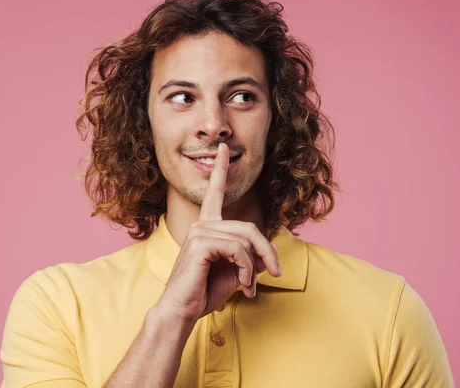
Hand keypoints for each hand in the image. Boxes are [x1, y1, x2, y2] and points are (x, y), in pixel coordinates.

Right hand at [157, 143, 281, 323]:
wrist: (183, 311)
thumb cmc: (205, 292)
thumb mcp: (236, 273)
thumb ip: (252, 257)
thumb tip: (272, 250)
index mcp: (207, 227)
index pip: (215, 193)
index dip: (220, 170)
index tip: (223, 149)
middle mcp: (202, 224)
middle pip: (249, 227)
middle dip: (266, 251)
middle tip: (276, 274)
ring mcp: (199, 231)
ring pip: (246, 238)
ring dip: (256, 266)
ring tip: (251, 286)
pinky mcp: (201, 243)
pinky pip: (238, 249)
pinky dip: (247, 269)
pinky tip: (243, 285)